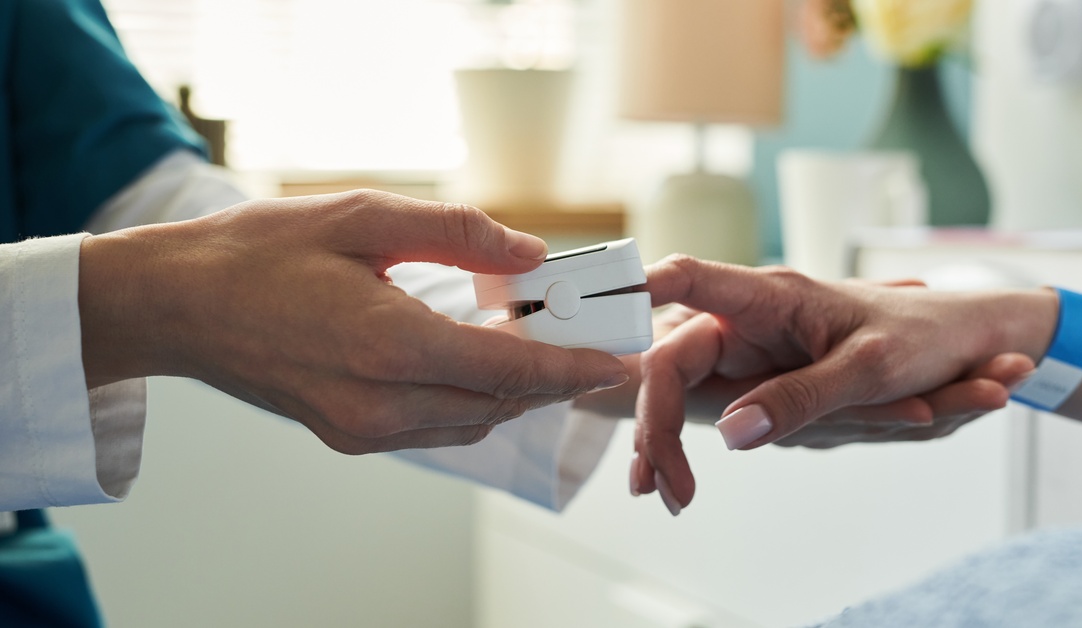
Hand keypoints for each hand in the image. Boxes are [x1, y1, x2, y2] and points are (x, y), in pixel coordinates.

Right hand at [78, 190, 627, 453]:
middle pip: (499, 403)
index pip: (509, 369)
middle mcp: (379, 404)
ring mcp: (361, 430)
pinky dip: (473, 402)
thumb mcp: (362, 218)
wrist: (178, 305)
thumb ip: (456, 235)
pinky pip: (437, 428)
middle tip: (595, 349)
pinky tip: (482, 365)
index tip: (619, 366)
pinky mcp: (348, 437)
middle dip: (556, 381)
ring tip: (547, 352)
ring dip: (516, 394)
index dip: (573, 369)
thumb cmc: (258, 254)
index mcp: (387, 345)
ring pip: (471, 422)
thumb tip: (530, 252)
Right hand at [632, 256, 1055, 514]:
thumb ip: (801, 398)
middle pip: (675, 362)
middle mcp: (749, 319)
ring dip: (663, 439)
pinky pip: (711, 409)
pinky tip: (664, 479)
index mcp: (772, 297)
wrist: (965, 338)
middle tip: (656, 486)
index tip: (599, 314)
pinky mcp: (758, 376)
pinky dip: (688, 444)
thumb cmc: (924, 336)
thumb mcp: (869, 371)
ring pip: (686, 390)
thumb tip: (733, 433)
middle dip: (656, 422)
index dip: (639, 289)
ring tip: (654, 489)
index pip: (690, 279)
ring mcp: (750, 348)